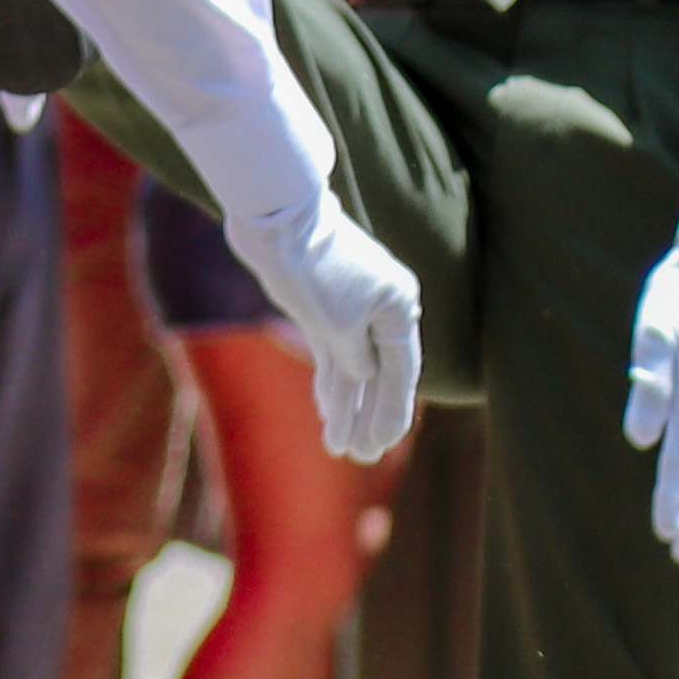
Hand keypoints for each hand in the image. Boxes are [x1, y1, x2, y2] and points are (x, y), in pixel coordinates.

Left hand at [289, 211, 425, 468]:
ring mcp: (353, 309)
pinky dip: (330, 383)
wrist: (277, 220)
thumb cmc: (314, 267)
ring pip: (354, 368)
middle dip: (368, 417)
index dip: (392, 411)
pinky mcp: (325, 309)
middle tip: (361, 457)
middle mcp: (382, 309)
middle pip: (379, 374)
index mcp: (399, 307)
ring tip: (340, 447)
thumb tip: (365, 379)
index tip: (382, 445)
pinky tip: (327, 411)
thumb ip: (356, 358)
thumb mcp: (339, 323)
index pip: (401, 371)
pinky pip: (334, 356)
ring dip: (347, 406)